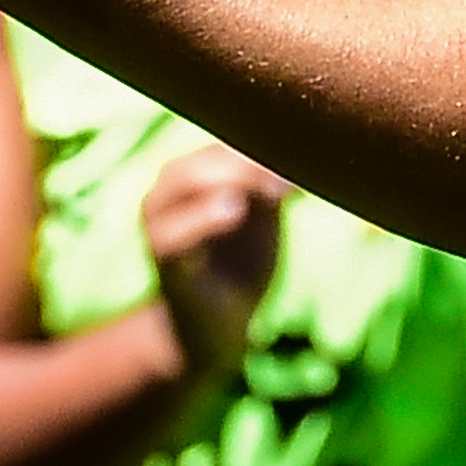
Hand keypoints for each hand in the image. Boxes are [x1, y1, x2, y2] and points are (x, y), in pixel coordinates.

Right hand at [141, 145, 288, 379]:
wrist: (215, 327)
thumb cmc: (240, 262)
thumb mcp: (262, 216)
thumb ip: (272, 183)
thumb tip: (307, 150)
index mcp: (193, 170)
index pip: (226, 138)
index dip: (265, 138)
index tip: (306, 147)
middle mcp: (167, 187)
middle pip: (207, 155)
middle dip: (253, 159)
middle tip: (294, 174)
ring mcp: (158, 221)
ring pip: (184, 181)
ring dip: (233, 178)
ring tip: (273, 188)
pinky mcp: (161, 258)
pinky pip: (174, 232)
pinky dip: (204, 218)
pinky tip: (234, 211)